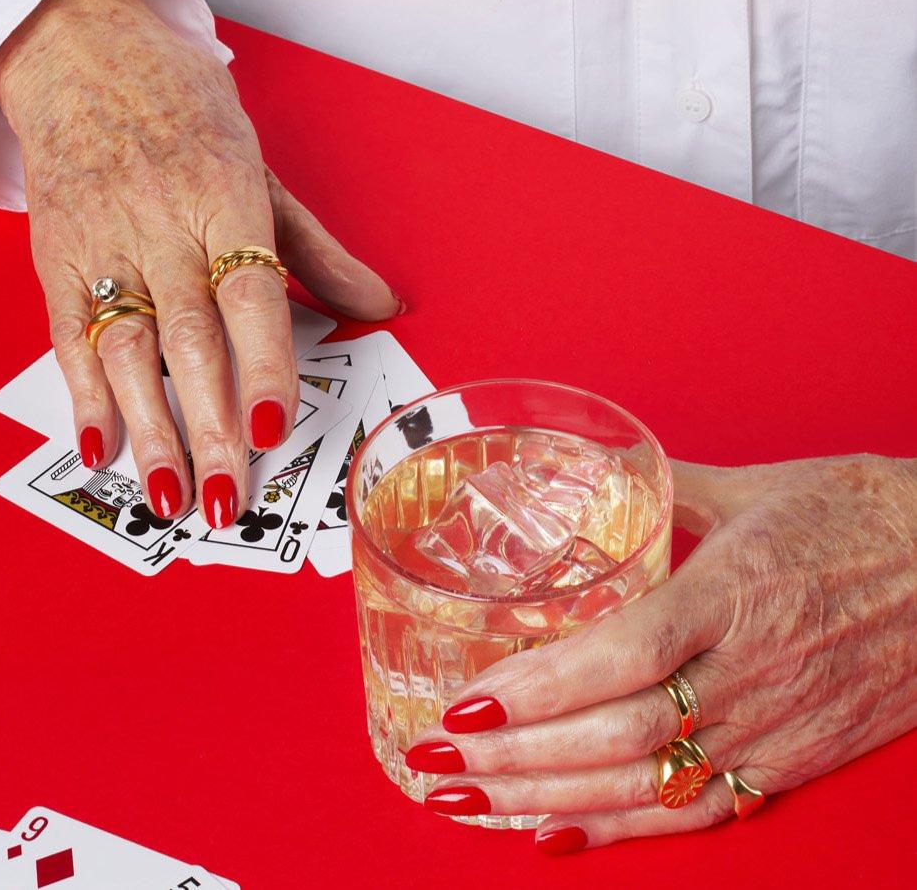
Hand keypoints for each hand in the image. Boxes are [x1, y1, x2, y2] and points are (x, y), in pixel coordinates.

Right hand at [0, 0, 398, 527]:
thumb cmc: (188, 117)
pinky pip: (69, 336)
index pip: (250, 294)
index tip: (270, 429)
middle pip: (190, 340)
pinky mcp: (58, 260)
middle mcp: (164, 228)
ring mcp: (105, 245)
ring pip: (127, 349)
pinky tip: (99, 448)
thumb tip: (385, 305)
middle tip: (227, 499)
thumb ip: (321, 253)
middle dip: (208, 427)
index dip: (261, 364)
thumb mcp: (264, 174)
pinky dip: (82, 397)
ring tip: (169, 496)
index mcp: (226, 200)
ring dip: (148, 428)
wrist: (85, 56)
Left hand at [406, 454, 916, 852]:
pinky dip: (623, 830)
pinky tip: (556, 835)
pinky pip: (700, 812)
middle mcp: (748, 672)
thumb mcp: (760, 488)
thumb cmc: (868, 518)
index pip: (622, 654)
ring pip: (646, 784)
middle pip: (617, 734)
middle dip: (515, 755)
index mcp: (733, 594)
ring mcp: (772, 727)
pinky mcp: (792, 759)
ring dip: (547, 799)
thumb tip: (603, 471)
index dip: (541, 687)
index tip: (469, 702)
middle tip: (436, 758)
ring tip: (469, 802)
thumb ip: (671, 487)